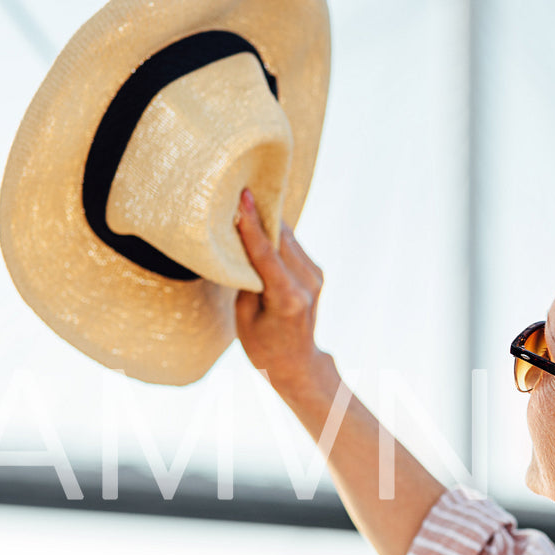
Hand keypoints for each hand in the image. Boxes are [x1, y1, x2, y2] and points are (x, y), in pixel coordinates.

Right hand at [233, 188, 325, 392]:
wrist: (297, 362)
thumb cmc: (263, 345)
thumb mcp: (244, 316)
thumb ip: (247, 279)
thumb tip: (241, 245)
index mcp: (288, 298)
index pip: (266, 253)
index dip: (252, 223)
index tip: (243, 196)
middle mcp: (308, 283)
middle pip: (280, 239)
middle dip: (260, 215)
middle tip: (237, 192)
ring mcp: (316, 277)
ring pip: (288, 238)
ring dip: (268, 222)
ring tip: (246, 204)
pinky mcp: (317, 273)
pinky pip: (292, 246)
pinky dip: (276, 236)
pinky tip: (261, 224)